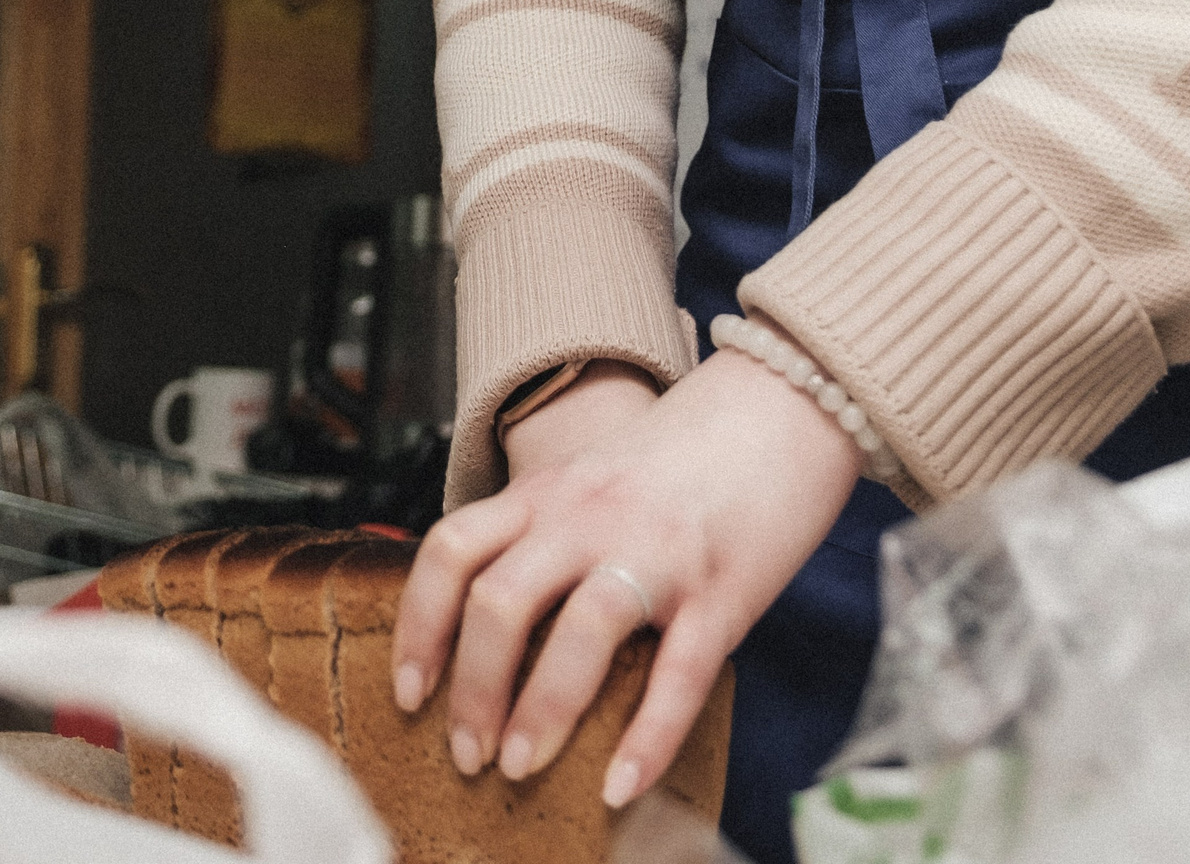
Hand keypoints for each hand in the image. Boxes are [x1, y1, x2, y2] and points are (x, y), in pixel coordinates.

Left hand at [392, 350, 860, 807]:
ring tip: (521, 767)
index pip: (453, 551)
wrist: (779, 404)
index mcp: (550, 490)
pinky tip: (622, 785)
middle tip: (468, 751)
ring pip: (578, 635)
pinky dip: (646, 742)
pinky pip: (677, 677)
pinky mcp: (721, 591)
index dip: (420, 627)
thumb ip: (548, 532)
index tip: (410, 692)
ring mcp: (656, 552)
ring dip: (540, 713)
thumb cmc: (684, 454)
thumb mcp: (593, 476)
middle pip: (499, 603)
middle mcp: (590, 516)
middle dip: (471, 691)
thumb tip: (500, 623)